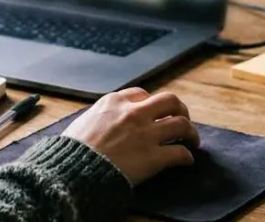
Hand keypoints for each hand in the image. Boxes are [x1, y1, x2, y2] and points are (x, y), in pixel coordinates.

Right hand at [62, 88, 199, 184]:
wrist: (73, 169)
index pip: (141, 94)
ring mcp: (146, 134)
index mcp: (114, 102)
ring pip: (182, 124)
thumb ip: (100, 117)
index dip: (151, 102)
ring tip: (193, 140)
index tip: (154, 111)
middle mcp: (133, 113)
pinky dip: (186, 157)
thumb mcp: (83, 121)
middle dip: (180, 109)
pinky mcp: (153, 157)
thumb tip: (102, 122)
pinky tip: (187, 160)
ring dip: (191, 132)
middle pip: (169, 100)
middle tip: (182, 118)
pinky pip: (179, 153)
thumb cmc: (72, 149)